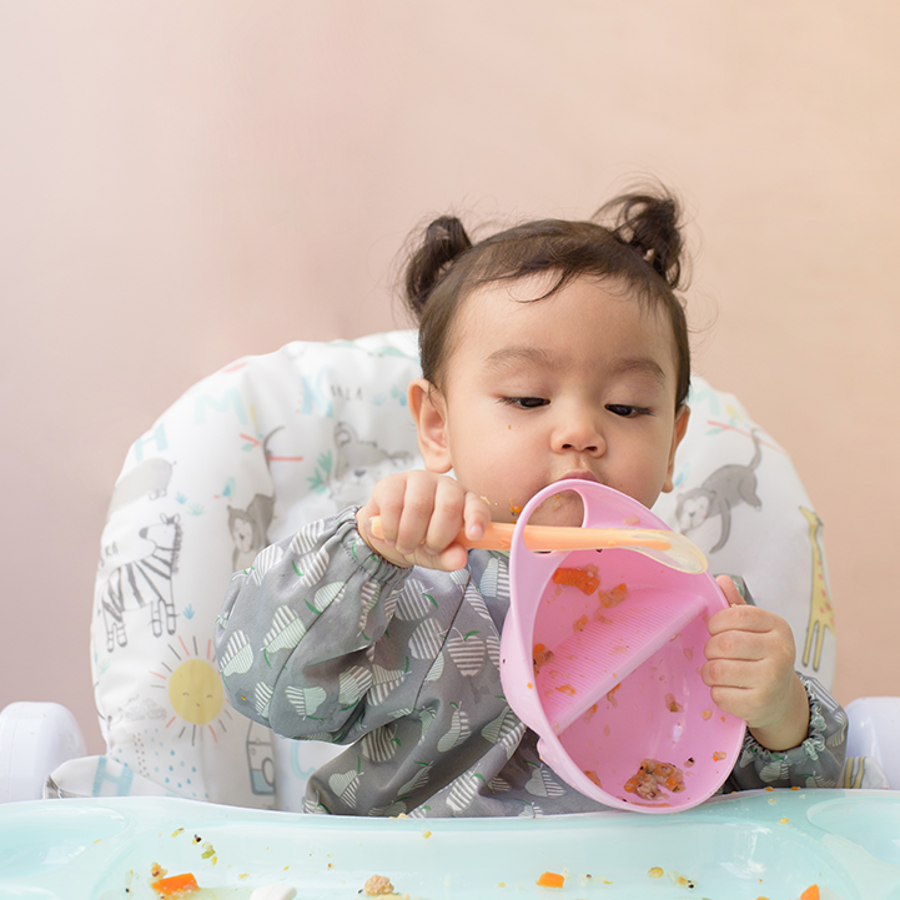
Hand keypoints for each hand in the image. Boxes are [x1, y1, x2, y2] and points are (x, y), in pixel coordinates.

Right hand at [356, 470, 490, 570]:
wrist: (386, 534)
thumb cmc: (419, 540)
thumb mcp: (436, 555)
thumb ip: (449, 558)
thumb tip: (459, 559)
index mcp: (463, 501)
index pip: (477, 506)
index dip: (476, 519)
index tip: (474, 536)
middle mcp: (445, 486)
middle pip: (448, 505)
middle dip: (437, 536)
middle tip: (429, 549)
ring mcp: (419, 480)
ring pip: (419, 506)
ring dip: (410, 536)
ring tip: (406, 546)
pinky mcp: (392, 482)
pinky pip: (393, 505)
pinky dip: (392, 529)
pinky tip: (392, 536)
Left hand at [702, 576, 809, 750]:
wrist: (780, 700)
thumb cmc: (760, 657)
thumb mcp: (753, 628)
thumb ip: (735, 604)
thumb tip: (721, 579)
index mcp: (778, 627)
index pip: (736, 614)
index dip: (716, 622)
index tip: (715, 629)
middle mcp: (781, 652)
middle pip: (724, 643)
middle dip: (710, 649)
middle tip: (715, 654)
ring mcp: (772, 681)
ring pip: (717, 670)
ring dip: (709, 672)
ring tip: (718, 672)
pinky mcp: (759, 705)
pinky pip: (720, 695)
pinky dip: (716, 692)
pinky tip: (728, 690)